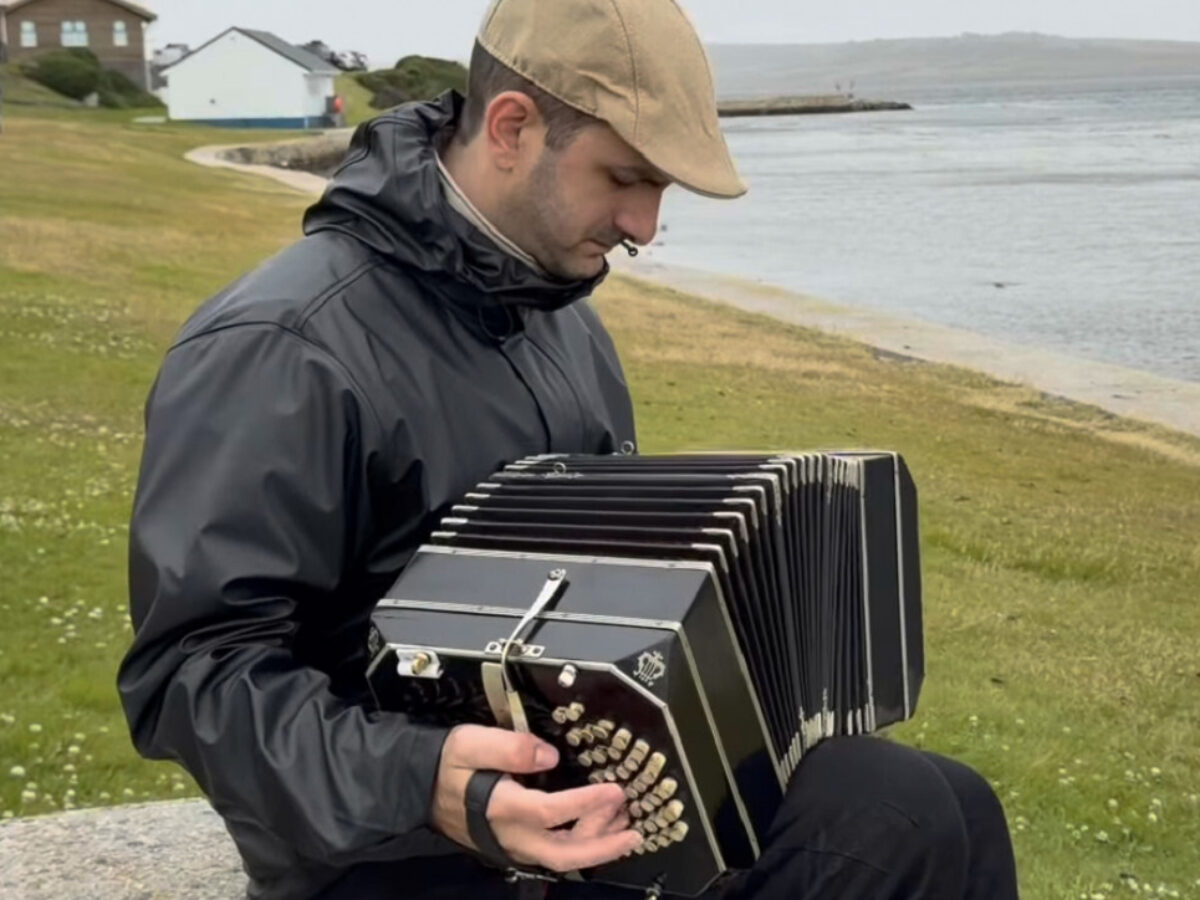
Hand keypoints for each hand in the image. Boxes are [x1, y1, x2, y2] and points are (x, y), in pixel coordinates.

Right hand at [432, 723, 642, 870]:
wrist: (415, 786)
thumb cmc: (445, 761)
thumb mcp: (470, 742)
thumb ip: (509, 747)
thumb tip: (548, 755)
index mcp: (502, 808)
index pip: (553, 812)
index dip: (588, 803)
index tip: (615, 790)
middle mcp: (511, 834)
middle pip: (564, 852)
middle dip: (603, 846)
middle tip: (634, 832)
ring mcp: (512, 844)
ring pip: (560, 856)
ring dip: (595, 845)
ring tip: (624, 827)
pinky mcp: (512, 844)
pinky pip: (552, 852)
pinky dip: (578, 844)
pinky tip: (596, 830)